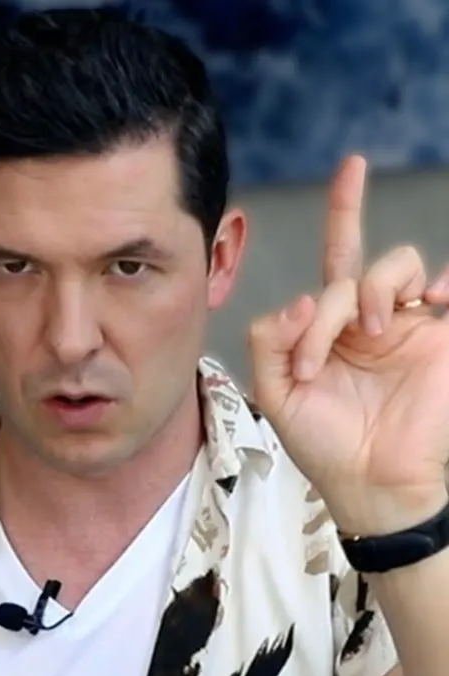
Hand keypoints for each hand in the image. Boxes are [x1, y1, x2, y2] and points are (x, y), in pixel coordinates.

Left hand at [247, 155, 448, 535]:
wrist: (370, 486)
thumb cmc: (323, 443)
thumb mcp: (275, 392)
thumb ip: (268, 341)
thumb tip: (300, 300)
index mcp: (329, 322)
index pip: (334, 256)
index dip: (346, 208)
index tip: (353, 164)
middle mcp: (369, 316)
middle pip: (354, 264)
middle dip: (334, 299)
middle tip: (320, 356)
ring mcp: (409, 326)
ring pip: (396, 268)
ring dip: (372, 291)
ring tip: (367, 333)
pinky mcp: (442, 341)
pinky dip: (443, 282)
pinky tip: (429, 300)